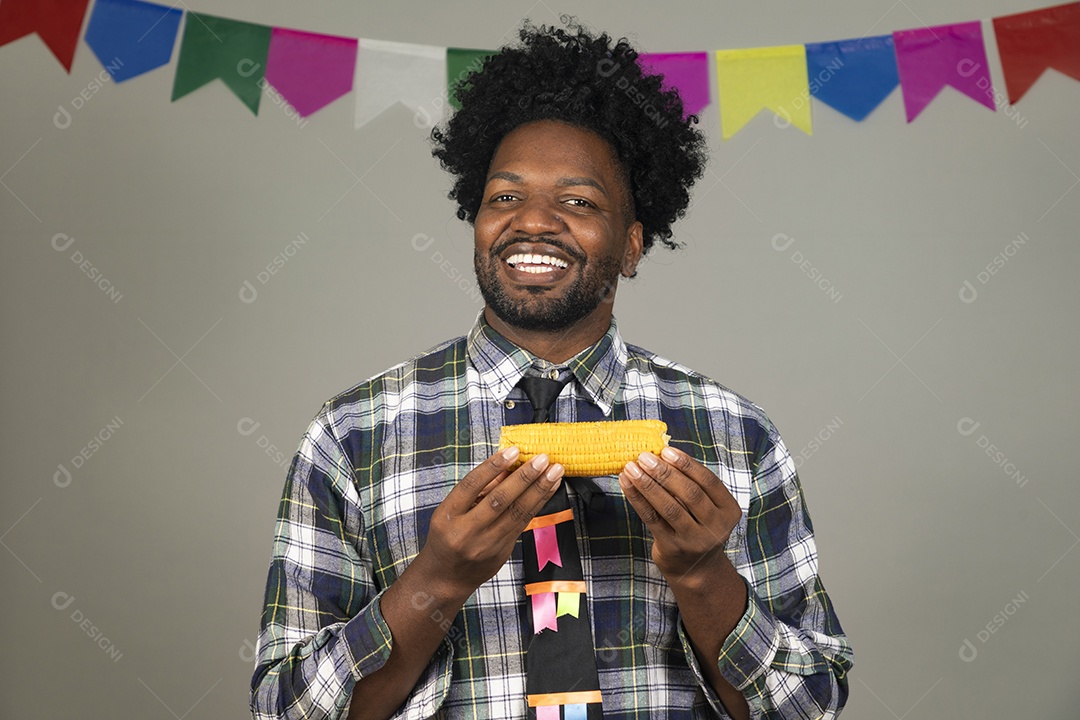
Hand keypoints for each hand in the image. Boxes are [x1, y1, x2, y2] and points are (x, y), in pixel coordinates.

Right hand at [418, 446, 563, 599]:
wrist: (446, 578)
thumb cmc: (447, 537)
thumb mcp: (452, 510)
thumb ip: (480, 489)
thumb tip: (508, 465)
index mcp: (448, 516)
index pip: (471, 485)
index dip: (493, 466)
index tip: (513, 450)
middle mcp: (466, 531)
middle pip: (499, 500)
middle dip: (524, 477)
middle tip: (543, 459)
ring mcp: (486, 544)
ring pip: (517, 513)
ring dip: (539, 490)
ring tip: (555, 471)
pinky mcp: (502, 552)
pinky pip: (523, 524)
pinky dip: (538, 503)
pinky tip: (548, 489)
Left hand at [619, 446, 740, 584]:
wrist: (696, 570)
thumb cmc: (698, 527)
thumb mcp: (706, 508)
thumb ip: (692, 484)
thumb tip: (662, 454)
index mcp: (729, 510)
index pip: (709, 481)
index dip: (687, 464)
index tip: (666, 450)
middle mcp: (716, 527)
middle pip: (689, 493)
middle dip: (664, 472)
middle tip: (644, 457)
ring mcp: (694, 540)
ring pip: (669, 506)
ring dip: (647, 484)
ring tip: (631, 468)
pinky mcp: (672, 547)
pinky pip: (652, 518)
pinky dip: (637, 498)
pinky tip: (627, 484)